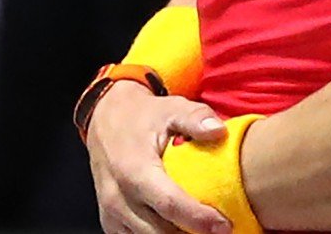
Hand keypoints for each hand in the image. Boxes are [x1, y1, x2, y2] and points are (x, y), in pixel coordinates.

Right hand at [87, 82, 231, 233]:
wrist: (106, 119)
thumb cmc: (143, 116)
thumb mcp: (171, 108)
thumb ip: (196, 118)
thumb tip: (219, 131)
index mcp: (134, 168)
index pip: (169, 203)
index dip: (198, 218)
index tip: (224, 225)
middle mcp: (118, 195)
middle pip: (159, 231)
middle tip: (220, 231)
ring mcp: (111, 212)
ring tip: (202, 230)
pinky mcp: (109, 221)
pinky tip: (180, 230)